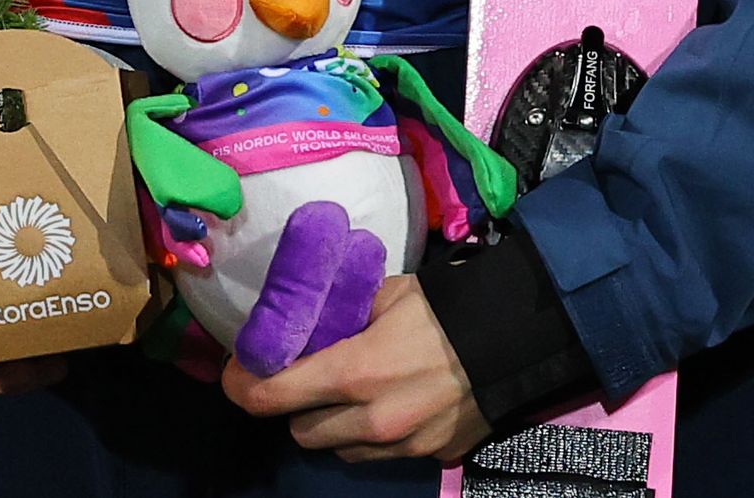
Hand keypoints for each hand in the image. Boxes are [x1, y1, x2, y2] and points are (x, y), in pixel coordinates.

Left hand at [222, 277, 489, 462]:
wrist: (518, 340)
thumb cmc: (445, 308)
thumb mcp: (384, 295)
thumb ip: (339, 313)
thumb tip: (303, 316)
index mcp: (355, 372)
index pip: (273, 396)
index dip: (244, 387)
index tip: (236, 377)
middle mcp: (373, 420)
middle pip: (301, 432)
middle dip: (293, 407)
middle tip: (301, 379)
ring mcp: (403, 445)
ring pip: (339, 450)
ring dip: (331, 426)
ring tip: (346, 394)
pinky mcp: (429, 457)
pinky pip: (378, 455)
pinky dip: (370, 437)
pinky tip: (386, 406)